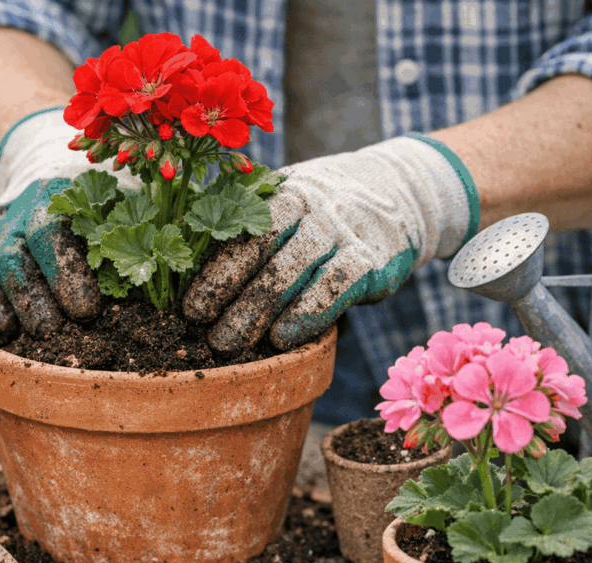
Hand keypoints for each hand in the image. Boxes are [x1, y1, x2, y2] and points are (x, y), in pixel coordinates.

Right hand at [0, 109, 137, 336]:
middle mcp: (22, 213)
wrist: (53, 178)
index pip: (55, 233)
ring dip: (21, 307)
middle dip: (40, 298)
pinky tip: (10, 331)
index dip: (68, 273)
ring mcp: (1, 233)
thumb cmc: (107, 201)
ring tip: (45, 338)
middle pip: (20, 257)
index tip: (88, 310)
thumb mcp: (129, 202)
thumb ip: (145, 230)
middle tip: (63, 332)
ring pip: (0, 271)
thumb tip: (167, 272)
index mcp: (60, 195)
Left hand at [182, 134, 479, 352]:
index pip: (241, 231)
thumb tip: (189, 261)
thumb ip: (250, 223)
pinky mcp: (373, 259)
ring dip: (258, 312)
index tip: (190, 308)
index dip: (214, 272)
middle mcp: (313, 206)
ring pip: (293, 273)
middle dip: (230, 298)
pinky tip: (283, 337)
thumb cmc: (323, 210)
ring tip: (231, 343)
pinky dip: (307, 315)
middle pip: (263, 255)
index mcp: (283, 190)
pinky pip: (335, 289)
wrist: (402, 192)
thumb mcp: (289, 198)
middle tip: (207, 336)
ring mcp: (344, 231)